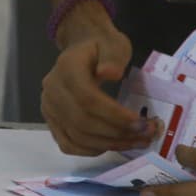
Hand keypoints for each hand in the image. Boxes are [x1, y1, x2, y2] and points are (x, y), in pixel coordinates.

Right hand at [41, 12, 155, 155]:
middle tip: (146, 134)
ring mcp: (49, 107)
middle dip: (117, 133)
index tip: (141, 123)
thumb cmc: (101, 47)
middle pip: (82, 122)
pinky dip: (91, 151)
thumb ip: (112, 58)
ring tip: (137, 142)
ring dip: (110, 145)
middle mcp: (52, 90)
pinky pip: (68, 144)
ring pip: (77, 137)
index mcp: (66, 69)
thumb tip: (110, 74)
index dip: (114, 116)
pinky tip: (112, 145)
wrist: (81, 46)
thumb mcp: (113, 45)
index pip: (87, 99)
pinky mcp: (51, 120)